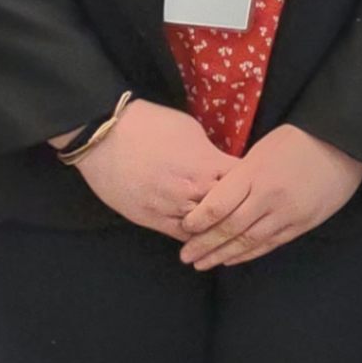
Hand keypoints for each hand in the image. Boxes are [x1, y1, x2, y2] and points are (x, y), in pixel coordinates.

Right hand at [69, 98, 238, 236]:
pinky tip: (204, 235)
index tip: (256, 184)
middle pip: (230, 209)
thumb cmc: (151, 126)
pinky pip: (182, 236)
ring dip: (218, 227)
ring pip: (207, 228)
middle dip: (240, 209)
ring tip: (229, 227)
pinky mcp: (151, 220)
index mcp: (207, 164)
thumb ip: (211, 153)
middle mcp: (193, 190)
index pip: (244, 182)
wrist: (106, 136)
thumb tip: (222, 165)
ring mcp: (171, 208)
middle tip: (247, 211)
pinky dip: (195, 236)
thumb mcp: (192, 131)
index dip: (252, 184)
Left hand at [178, 125, 361, 267]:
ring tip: (203, 264)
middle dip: (204, 245)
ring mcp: (287, 212)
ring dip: (223, 255)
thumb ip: (239, 176)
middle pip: (228, 228)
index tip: (183, 228)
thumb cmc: (298, 140)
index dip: (196, 221)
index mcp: (254, 173)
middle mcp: (268, 196)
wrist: (342, 144)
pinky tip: (233, 259)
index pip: (217, 205)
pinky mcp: (302, 223)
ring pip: (248, 241)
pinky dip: (249, 254)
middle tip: (185, 257)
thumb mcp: (261, 150)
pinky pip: (270, 243)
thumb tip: (212, 199)